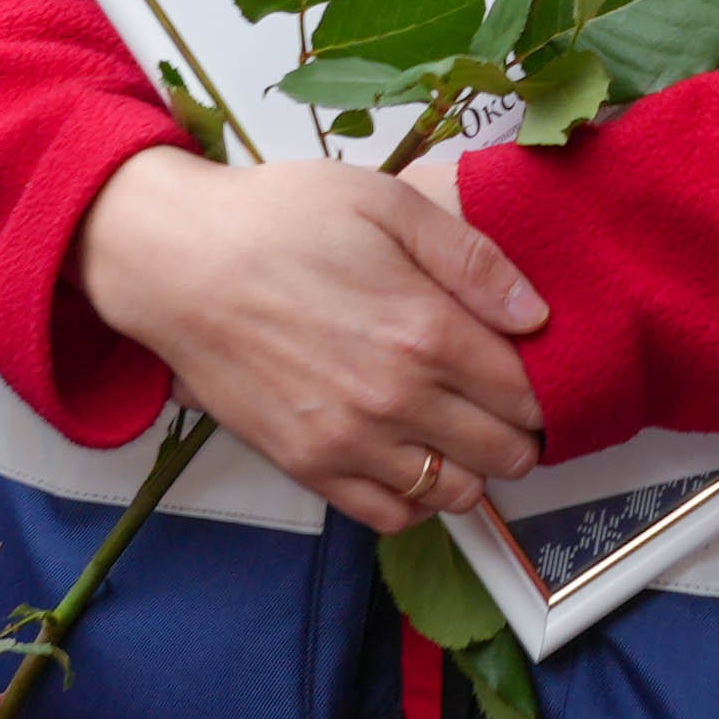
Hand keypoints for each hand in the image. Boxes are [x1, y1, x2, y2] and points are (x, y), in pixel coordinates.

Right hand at [77, 146, 549, 533]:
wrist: (175, 262)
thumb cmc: (278, 219)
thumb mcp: (386, 203)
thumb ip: (471, 259)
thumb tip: (534, 312)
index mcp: (425, 330)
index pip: (524, 391)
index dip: (543, 386)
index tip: (537, 372)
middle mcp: (395, 399)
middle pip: (502, 450)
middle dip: (522, 433)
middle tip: (512, 407)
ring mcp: (349, 442)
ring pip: (454, 494)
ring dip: (476, 470)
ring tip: (466, 434)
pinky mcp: (306, 467)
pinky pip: (390, 516)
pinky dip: (416, 501)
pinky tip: (415, 461)